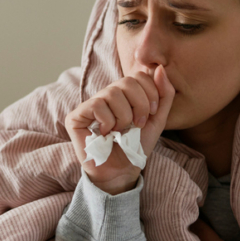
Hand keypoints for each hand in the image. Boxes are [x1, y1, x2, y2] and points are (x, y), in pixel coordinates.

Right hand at [65, 66, 174, 194]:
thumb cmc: (136, 147)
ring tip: (120, 131)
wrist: (122, 172)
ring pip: (112, 93)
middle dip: (140, 105)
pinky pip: (96, 106)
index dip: (150, 93)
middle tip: (138, 124)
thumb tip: (160, 68)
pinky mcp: (76, 116)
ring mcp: (90, 104)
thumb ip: (163, 95)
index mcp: (124, 94)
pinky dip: (108, 123)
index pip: (139, 75)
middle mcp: (106, 95)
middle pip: (127, 81)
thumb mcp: (157, 120)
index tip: (152, 115)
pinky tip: (106, 134)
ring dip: (124, 117)